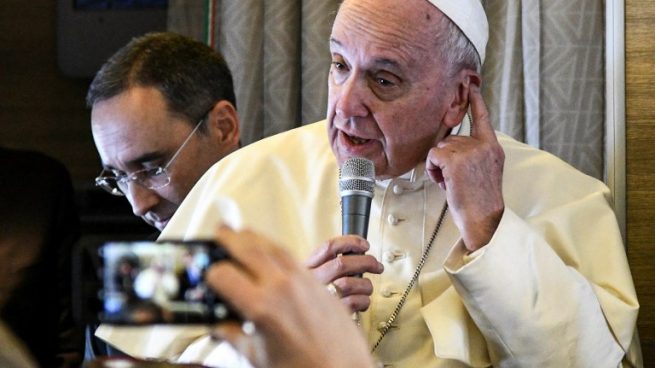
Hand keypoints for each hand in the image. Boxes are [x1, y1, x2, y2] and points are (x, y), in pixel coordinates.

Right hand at [206, 225, 375, 367]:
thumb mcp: (258, 357)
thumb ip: (233, 337)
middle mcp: (282, 288)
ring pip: (272, 245)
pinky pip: (292, 256)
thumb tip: (219, 328)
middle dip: (229, 238)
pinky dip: (275, 248)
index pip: (223, 275)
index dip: (210, 274)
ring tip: (241, 234)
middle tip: (219, 232)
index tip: (208, 278)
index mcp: (261, 308)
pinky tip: (270, 252)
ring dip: (253, 237)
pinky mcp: (317, 282)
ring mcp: (302, 281)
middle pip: (247, 248)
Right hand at [304, 235, 383, 311]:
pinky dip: (364, 301)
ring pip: (350, 284)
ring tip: (367, 288)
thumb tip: (360, 253)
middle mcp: (312, 282)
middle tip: (377, 266)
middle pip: (342, 264)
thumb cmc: (318, 298)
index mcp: (306, 268)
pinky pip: (355, 302)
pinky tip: (362, 302)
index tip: (365, 245)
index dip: (351, 242)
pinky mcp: (332, 316)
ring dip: (366, 284)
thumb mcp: (315, 277)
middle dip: (366, 262)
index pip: (328, 247)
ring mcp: (321, 299)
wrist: (309, 327)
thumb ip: (330, 264)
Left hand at [426, 84, 504, 250]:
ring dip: (438, 167)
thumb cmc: (480, 201)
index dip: (476, 102)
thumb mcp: (485, 171)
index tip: (472, 86)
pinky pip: (432, 156)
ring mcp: (469, 150)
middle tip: (457, 180)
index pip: (483, 119)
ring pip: (438, 148)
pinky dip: (432, 170)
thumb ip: (473, 154)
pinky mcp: (455, 159)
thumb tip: (450, 147)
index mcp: (492, 147)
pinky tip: (445, 183)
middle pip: (450, 140)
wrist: (483, 218)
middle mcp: (482, 145)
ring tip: (452, 183)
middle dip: (446, 160)